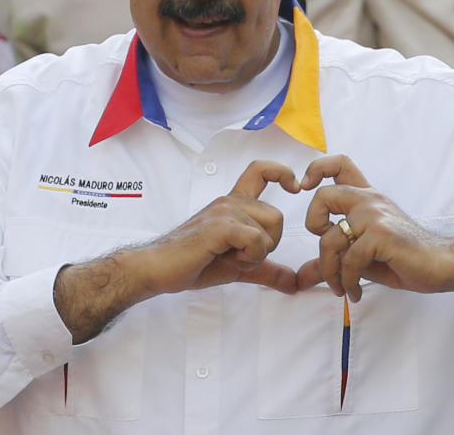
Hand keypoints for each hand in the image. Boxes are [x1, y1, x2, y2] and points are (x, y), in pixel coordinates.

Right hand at [146, 159, 300, 294]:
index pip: (261, 170)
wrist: (158, 269)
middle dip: (267, 245)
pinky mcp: (219, 226)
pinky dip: (249, 257)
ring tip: (227, 257)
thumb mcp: (239, 266)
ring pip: (268, 231)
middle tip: (238, 255)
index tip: (295, 187)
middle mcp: (230, 201)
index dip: (282, 172)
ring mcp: (224, 211)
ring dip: (254, 254)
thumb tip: (295, 284)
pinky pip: (256, 240)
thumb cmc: (194, 262)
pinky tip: (226, 259)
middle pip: (277, 216)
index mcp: (233, 202)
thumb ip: (267, 270)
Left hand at [295, 155, 453, 301]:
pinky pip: (349, 259)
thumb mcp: (361, 257)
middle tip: (326, 250)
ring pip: (330, 238)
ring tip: (341, 287)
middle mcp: (369, 200)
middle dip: (313, 225)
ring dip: (330, 270)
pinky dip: (347, 281)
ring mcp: (375, 215)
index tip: (304, 189)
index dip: (316, 170)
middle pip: (323, 195)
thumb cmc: (403, 259)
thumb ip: (333, 260)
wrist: (441, 265)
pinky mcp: (381, 234)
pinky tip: (355, 291)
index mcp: (366, 197)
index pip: (339, 164)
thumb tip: (301, 277)